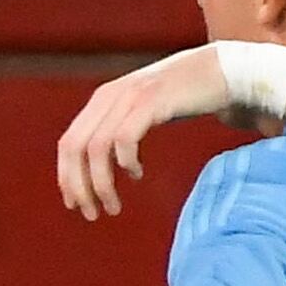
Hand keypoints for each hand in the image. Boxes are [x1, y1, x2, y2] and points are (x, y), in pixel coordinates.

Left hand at [57, 46, 254, 219]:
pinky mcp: (151, 101)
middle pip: (74, 147)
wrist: (219, 71)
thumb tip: (98, 170)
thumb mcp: (141, 113)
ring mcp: (129, 96)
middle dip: (79, 186)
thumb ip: (118, 131)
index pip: (67, 143)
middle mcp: (109, 96)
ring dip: (101, 183)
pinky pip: (124, 138)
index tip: (75, 205)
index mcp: (102, 100)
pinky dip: (126, 162)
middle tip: (92, 214)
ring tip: (113, 206)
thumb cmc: (181, 98)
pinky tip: (137, 174)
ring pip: (96, 147)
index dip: (67, 177)